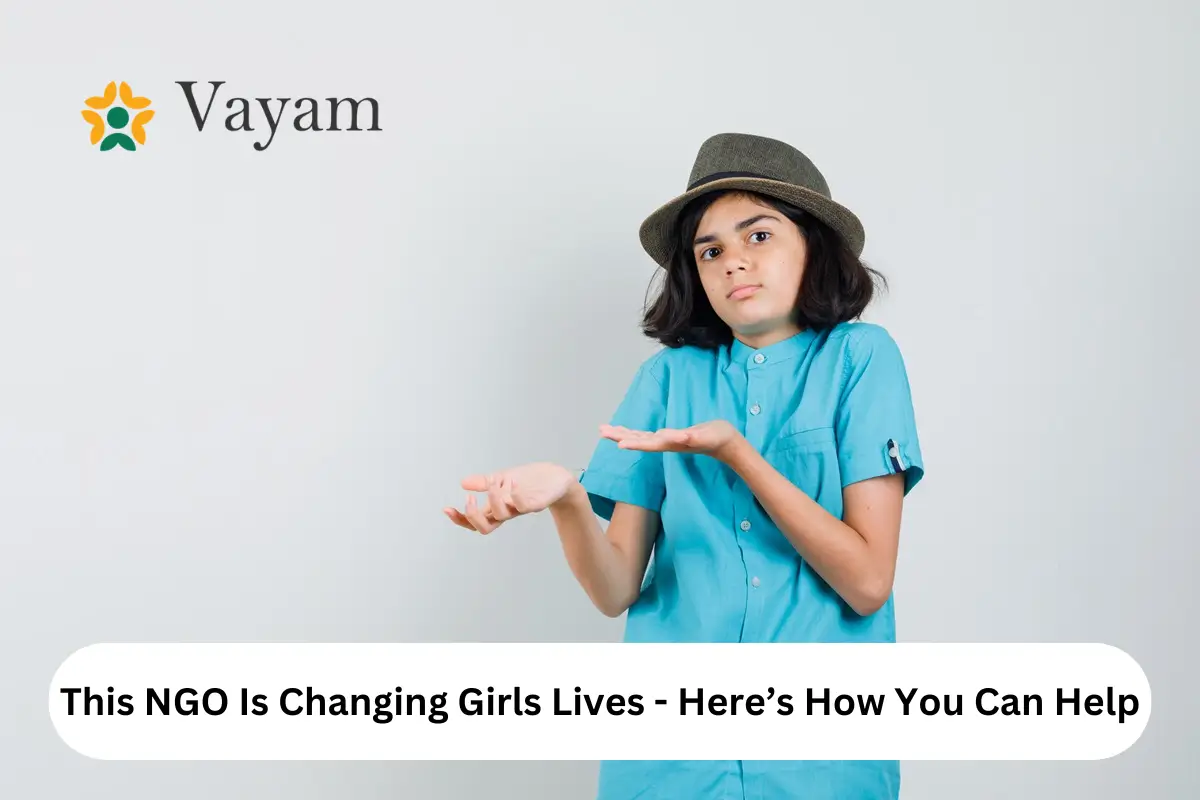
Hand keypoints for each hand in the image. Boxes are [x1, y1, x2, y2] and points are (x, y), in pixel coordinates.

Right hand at [443, 462, 577, 534]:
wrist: (556, 478)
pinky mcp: (536, 502)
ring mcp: (521, 508)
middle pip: (485, 528)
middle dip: (473, 516)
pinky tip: (512, 488)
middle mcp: (507, 512)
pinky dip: (516, 499)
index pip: (475, 521)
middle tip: (470, 500)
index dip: (460, 519)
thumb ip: (484, 482)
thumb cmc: (529, 481)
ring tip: (495, 485)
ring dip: (493, 500)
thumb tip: (463, 483)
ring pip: (502, 515)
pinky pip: (525, 506)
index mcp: (497, 508)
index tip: (447, 508)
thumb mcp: (503, 479)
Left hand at [599, 419, 741, 460]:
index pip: (649, 444)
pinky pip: (646, 436)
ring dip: (622, 434)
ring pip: (639, 438)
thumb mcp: (706, 436)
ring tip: (604, 430)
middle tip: (601, 431)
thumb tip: (679, 436)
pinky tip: (624, 432)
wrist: (726, 444)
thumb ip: (693, 437)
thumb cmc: (718, 438)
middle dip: (619, 436)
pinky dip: (633, 433)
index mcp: (672, 443)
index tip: (619, 444)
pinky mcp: (669, 438)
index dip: (635, 443)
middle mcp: (665, 443)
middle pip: (638, 440)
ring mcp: (666, 442)